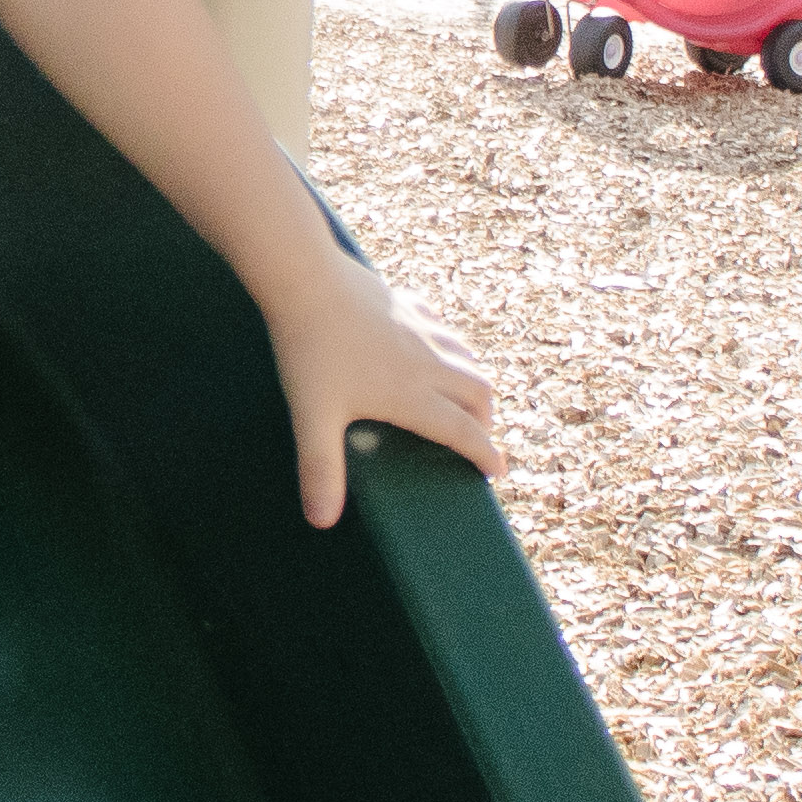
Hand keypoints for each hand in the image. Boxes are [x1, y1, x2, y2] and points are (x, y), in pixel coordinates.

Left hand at [260, 248, 503, 527]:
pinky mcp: (407, 304)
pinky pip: (443, 328)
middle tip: (477, 438)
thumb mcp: (312, 416)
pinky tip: (431, 348)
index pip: (463, 432)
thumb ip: (320, 468)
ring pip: (467, 358)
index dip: (484, 454)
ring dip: (473, 383)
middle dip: (485, 420)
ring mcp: (421, 328)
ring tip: (460, 400)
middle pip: (479, 394)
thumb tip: (321, 522)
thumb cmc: (309, 350)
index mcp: (413, 394)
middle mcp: (428, 362)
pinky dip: (450, 347)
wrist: (306, 279)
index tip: (496, 471)